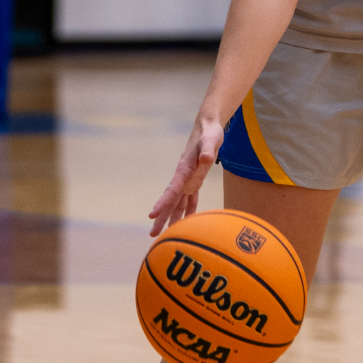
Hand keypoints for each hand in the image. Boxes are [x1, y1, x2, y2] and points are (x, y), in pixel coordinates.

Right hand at [148, 114, 224, 235]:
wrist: (208, 127)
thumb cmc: (209, 133)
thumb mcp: (210, 140)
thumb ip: (208, 150)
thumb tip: (207, 159)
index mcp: (184, 170)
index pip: (171, 190)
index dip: (162, 203)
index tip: (152, 215)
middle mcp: (183, 178)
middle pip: (170, 201)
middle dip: (161, 218)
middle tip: (152, 235)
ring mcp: (188, 180)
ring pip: (178, 203)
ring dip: (172, 218)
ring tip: (165, 235)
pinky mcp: (196, 180)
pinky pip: (190, 199)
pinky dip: (188, 211)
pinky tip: (186, 223)